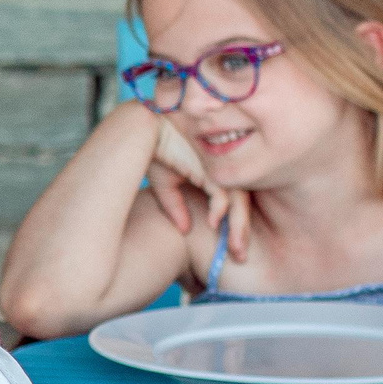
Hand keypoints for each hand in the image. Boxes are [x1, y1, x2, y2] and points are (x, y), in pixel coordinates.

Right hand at [143, 118, 251, 259]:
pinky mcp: (208, 164)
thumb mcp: (164, 182)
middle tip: (239, 257)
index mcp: (214, 168)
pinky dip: (220, 209)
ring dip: (237, 227)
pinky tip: (214, 224)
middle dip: (241, 231)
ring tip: (236, 251)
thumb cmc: (150, 148)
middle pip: (242, 201)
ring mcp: (217, 164)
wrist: (140, 127)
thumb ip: (174, 204)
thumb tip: (184, 229)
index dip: (234, 224)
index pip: (233, 198)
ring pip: (238, 199)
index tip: (232, 248)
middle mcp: (221, 166)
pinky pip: (221, 191)